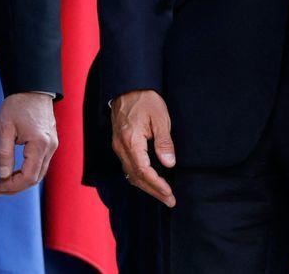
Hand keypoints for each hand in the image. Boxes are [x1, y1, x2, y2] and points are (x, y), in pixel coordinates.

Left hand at [0, 92, 57, 195]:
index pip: (28, 177)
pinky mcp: (51, 143)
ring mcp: (53, 145)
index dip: (13, 186)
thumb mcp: (4, 128)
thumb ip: (3, 153)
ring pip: (40, 172)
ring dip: (23, 180)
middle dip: (17, 186)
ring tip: (5, 181)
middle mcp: (50, 147)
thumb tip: (3, 174)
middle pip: (36, 178)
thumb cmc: (18, 104)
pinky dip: (29, 171)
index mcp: (39, 144)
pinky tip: (16, 171)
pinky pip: (41, 163)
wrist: (32, 88)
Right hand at [111, 89, 176, 207]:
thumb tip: (169, 164)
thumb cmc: (145, 100)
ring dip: (146, 186)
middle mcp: (121, 147)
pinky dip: (139, 177)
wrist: (128, 86)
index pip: (143, 171)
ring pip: (130, 174)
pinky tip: (150, 180)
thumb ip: (164, 142)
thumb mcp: (160, 118)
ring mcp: (118, 146)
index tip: (170, 193)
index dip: (157, 184)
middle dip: (153, 191)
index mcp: (131, 141)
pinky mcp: (119, 144)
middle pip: (136, 177)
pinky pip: (128, 166)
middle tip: (170, 200)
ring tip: (162, 195)